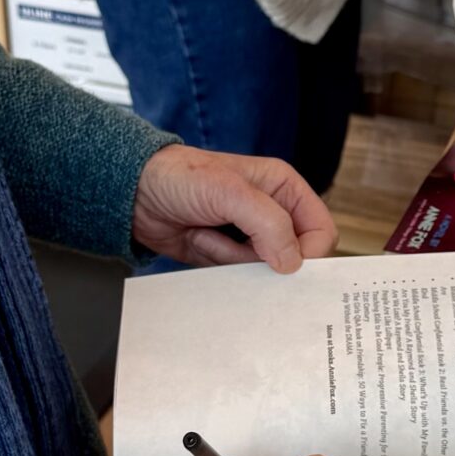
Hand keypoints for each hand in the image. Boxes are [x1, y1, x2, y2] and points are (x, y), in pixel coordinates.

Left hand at [131, 144, 335, 271]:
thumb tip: (292, 262)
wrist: (134, 193)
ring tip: (207, 233)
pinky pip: (240, 278)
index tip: (285, 265)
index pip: (320, 229)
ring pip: (267, 271)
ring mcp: (249, 236)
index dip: (310, 252)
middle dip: (269, 261)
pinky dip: (219, 267)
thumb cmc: (179, 177)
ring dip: (235, 260)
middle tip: (240, 253)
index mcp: (283, 188)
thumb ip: (268, 224)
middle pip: (296, 255)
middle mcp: (272, 212)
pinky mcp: (227, 256)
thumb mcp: (230, 192)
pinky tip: (199, 241)